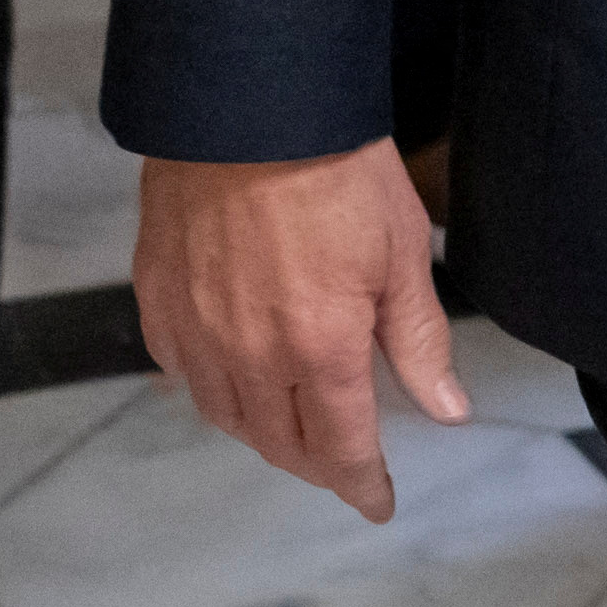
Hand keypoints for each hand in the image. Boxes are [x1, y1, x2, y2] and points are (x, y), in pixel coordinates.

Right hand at [137, 142, 469, 520]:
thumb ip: (420, 342)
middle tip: (344, 462)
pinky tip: (234, 374)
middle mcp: (251, 356)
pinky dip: (212, 388)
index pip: (342, 450)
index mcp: (321, 351)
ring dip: (264, 433)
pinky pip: (182, 372)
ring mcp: (197, 330)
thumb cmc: (335, 167)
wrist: (248, 104)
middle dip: (318, 464)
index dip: (362, 485)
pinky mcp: (157, 298)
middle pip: (281, 445)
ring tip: (293, 424)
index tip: (377, 502)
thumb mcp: (403, 252)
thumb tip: (449, 412)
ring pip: (228, 417)